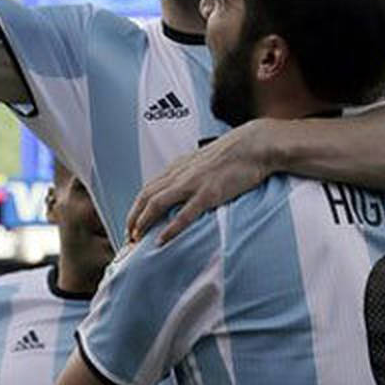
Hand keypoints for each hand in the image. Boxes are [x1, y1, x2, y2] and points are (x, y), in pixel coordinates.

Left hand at [126, 120, 278, 244]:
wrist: (255, 144)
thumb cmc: (236, 153)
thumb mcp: (206, 161)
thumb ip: (193, 173)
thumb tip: (187, 188)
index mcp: (180, 166)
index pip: (149, 188)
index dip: (137, 207)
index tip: (133, 224)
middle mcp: (181, 174)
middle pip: (146, 197)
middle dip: (133, 218)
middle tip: (129, 237)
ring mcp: (193, 183)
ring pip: (157, 204)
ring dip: (143, 222)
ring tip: (137, 239)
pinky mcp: (209, 193)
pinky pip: (184, 214)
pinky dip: (171, 228)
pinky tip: (162, 240)